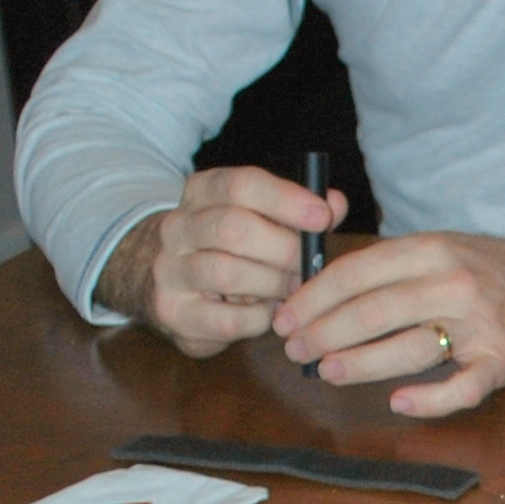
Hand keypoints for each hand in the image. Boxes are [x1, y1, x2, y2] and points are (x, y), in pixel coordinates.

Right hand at [99, 164, 339, 354]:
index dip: (285, 199)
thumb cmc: (233, 250)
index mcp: (201, 191)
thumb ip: (300, 213)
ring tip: (290, 289)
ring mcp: (169, 269)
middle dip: (283, 249)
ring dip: (271, 284)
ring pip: (226, 272)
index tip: (322, 216)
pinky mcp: (172, 311)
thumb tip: (335, 203)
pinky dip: (259, 318)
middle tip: (308, 265)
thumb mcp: (263, 221)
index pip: (241, 185)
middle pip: (233, 228)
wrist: (173, 286)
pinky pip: (227, 318)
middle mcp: (177, 225)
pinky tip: (268, 313)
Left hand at [271, 218, 504, 421]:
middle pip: (374, 311)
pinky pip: (462, 387)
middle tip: (295, 351)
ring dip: (360, 364)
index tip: (285, 318)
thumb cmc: (482, 270)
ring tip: (326, 372)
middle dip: (324, 333)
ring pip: (409, 349)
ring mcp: (480, 324)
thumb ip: (386, 267)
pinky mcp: (501, 360)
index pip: (357, 273)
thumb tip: (316, 295)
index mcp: (430, 249)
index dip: (314, 299)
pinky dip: (430, 399)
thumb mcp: (436, 248)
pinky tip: (399, 403)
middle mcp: (453, 282)